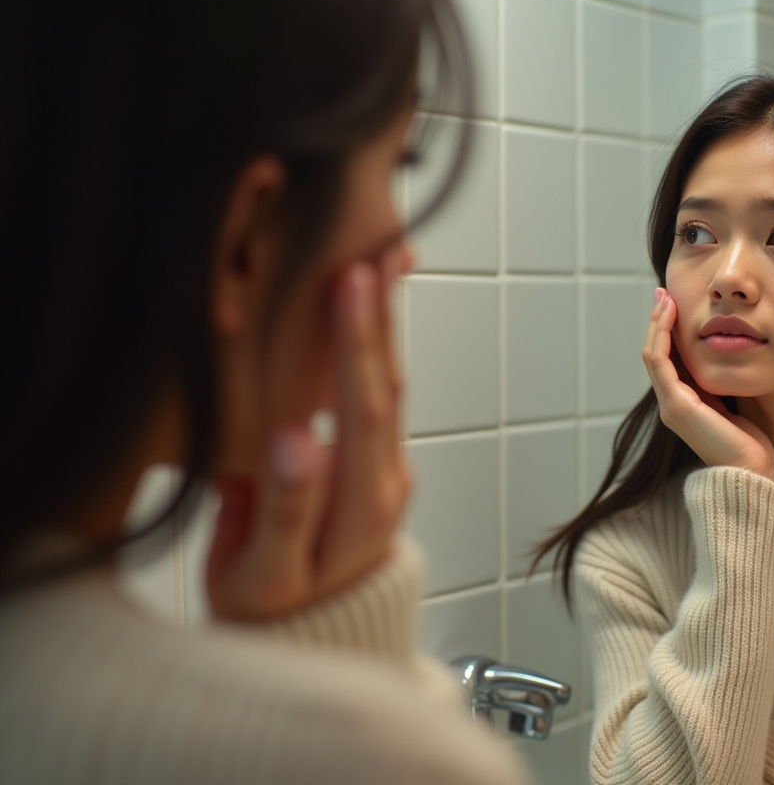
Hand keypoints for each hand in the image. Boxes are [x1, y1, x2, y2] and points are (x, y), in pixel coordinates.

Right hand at [206, 260, 410, 620]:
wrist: (308, 639)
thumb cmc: (274, 609)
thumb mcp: (266, 573)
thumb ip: (286, 507)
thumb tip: (300, 438)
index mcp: (363, 502)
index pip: (365, 409)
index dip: (358, 344)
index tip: (353, 284)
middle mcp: (386, 480)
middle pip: (388, 387)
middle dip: (380, 319)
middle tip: (377, 252)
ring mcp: (385, 471)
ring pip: (389, 388)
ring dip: (386, 327)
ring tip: (386, 266)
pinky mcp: (372, 465)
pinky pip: (377, 398)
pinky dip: (376, 351)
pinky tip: (369, 315)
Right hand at [643, 288, 773, 480]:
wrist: (750, 471)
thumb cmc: (748, 444)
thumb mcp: (732, 404)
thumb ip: (720, 385)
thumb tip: (725, 359)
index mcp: (683, 404)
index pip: (666, 361)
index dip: (667, 332)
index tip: (672, 305)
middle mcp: (671, 404)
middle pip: (654, 354)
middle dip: (658, 322)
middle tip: (663, 294)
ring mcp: (671, 405)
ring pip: (653, 355)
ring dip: (658, 324)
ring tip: (665, 299)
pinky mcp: (678, 405)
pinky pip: (661, 363)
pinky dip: (663, 337)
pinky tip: (670, 318)